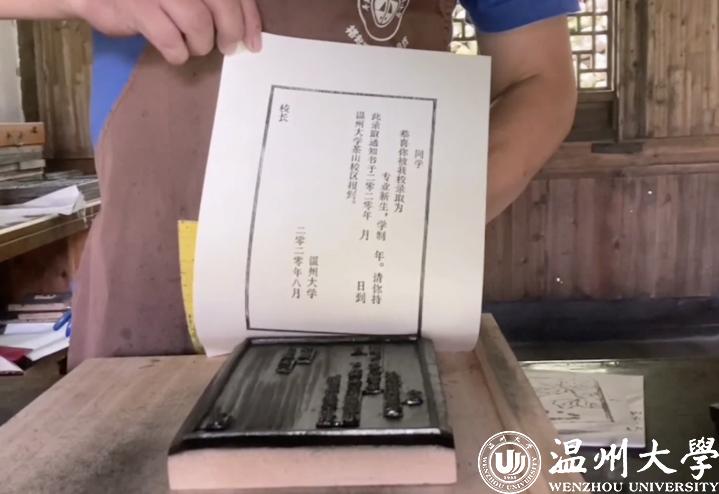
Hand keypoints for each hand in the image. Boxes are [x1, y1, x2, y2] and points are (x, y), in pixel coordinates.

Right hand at [69, 0, 261, 63]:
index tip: (253, 43)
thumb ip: (214, 4)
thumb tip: (247, 32)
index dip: (248, 18)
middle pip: (221, 3)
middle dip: (231, 32)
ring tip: (194, 46)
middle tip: (227, 47)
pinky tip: (175, 51)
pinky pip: (170, 39)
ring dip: (201, 43)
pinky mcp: (137, 6)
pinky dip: (178, 53)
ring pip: (198, 23)